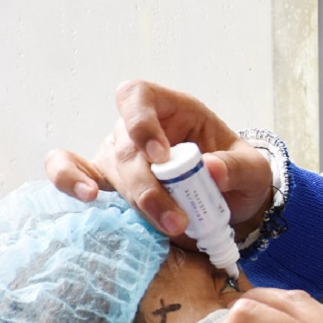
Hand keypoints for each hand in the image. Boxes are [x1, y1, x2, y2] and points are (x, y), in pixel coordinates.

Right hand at [45, 80, 271, 238]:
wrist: (233, 204)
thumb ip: (237, 167)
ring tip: (169, 225)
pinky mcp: (108, 183)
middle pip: (127, 148)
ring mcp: (118, 156)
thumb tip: (211, 170)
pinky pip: (71, 173)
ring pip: (109, 172)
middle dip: (149, 186)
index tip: (161, 156)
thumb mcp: (253, 170)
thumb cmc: (238, 175)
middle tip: (177, 219)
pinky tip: (86, 197)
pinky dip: (69, 181)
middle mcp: (138, 130)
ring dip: (137, 201)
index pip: (139, 96)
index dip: (141, 121)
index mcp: (173, 110)